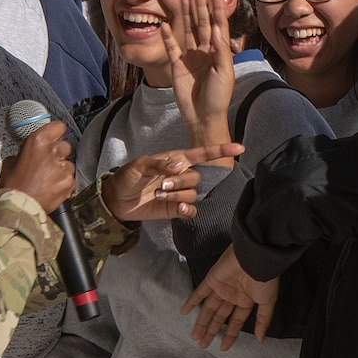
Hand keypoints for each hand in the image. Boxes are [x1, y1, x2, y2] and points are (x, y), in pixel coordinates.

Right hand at [0, 117, 76, 212]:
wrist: (17, 207)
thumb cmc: (12, 186)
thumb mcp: (10, 162)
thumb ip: (24, 153)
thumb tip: (27, 153)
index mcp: (38, 141)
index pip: (58, 127)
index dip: (56, 133)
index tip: (54, 137)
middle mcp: (53, 152)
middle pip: (65, 146)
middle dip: (58, 153)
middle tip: (47, 163)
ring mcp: (62, 168)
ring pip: (69, 164)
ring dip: (61, 170)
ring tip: (48, 179)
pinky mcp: (68, 182)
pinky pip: (71, 180)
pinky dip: (64, 184)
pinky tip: (52, 188)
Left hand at [99, 143, 239, 221]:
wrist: (117, 199)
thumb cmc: (127, 177)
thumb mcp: (139, 165)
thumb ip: (158, 163)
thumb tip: (179, 165)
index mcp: (176, 160)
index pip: (203, 154)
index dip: (220, 151)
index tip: (239, 148)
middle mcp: (181, 175)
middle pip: (196, 178)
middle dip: (181, 182)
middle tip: (161, 185)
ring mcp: (179, 193)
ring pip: (192, 194)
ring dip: (177, 195)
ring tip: (159, 195)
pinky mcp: (174, 209)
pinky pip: (191, 209)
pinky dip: (187, 209)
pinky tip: (178, 208)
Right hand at [163, 0, 234, 144]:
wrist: (203, 117)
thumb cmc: (218, 96)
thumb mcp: (225, 73)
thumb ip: (221, 50)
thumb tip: (215, 28)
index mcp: (219, 52)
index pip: (218, 26)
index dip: (216, 10)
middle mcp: (205, 52)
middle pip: (201, 24)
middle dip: (200, 7)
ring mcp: (190, 58)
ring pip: (187, 32)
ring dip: (185, 16)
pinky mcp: (177, 66)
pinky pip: (172, 48)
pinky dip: (168, 37)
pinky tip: (165, 24)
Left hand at [183, 246, 277, 347]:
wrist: (256, 258)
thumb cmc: (265, 279)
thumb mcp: (268, 302)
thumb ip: (263, 320)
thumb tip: (261, 339)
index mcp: (246, 301)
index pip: (235, 322)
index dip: (229, 335)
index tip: (223, 348)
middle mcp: (233, 296)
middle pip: (219, 317)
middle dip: (211, 331)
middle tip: (203, 345)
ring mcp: (221, 288)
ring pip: (208, 308)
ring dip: (201, 322)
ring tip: (194, 337)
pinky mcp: (212, 279)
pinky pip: (199, 292)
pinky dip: (191, 302)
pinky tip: (184, 312)